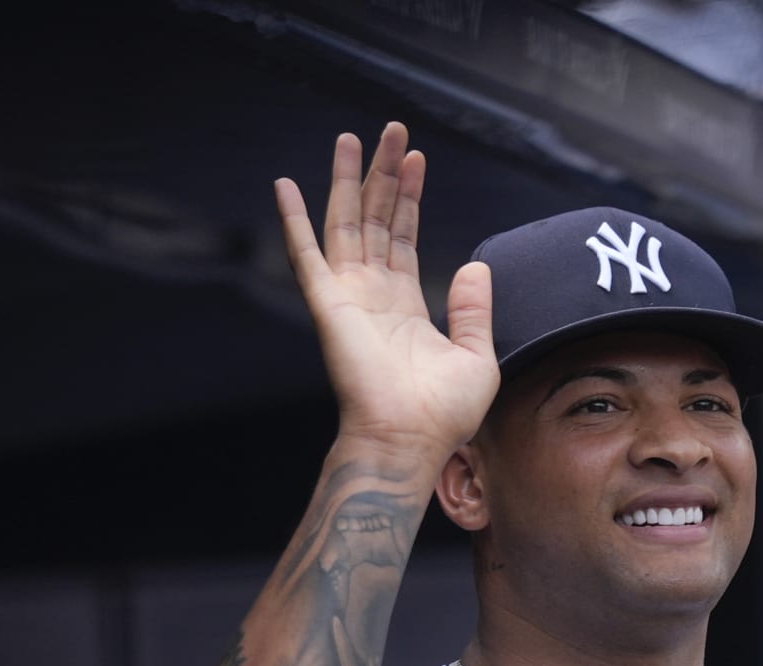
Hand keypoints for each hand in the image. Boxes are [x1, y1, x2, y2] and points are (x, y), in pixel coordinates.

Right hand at [277, 123, 499, 454]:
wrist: (409, 438)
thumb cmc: (442, 414)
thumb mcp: (477, 355)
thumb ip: (475, 309)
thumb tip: (475, 266)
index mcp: (405, 305)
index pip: (403, 236)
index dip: (408, 197)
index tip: (416, 158)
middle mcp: (373, 294)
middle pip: (373, 218)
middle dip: (382, 173)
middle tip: (391, 130)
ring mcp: (348, 296)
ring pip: (345, 223)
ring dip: (345, 179)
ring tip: (350, 138)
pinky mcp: (328, 303)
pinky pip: (306, 253)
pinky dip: (293, 219)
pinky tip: (285, 185)